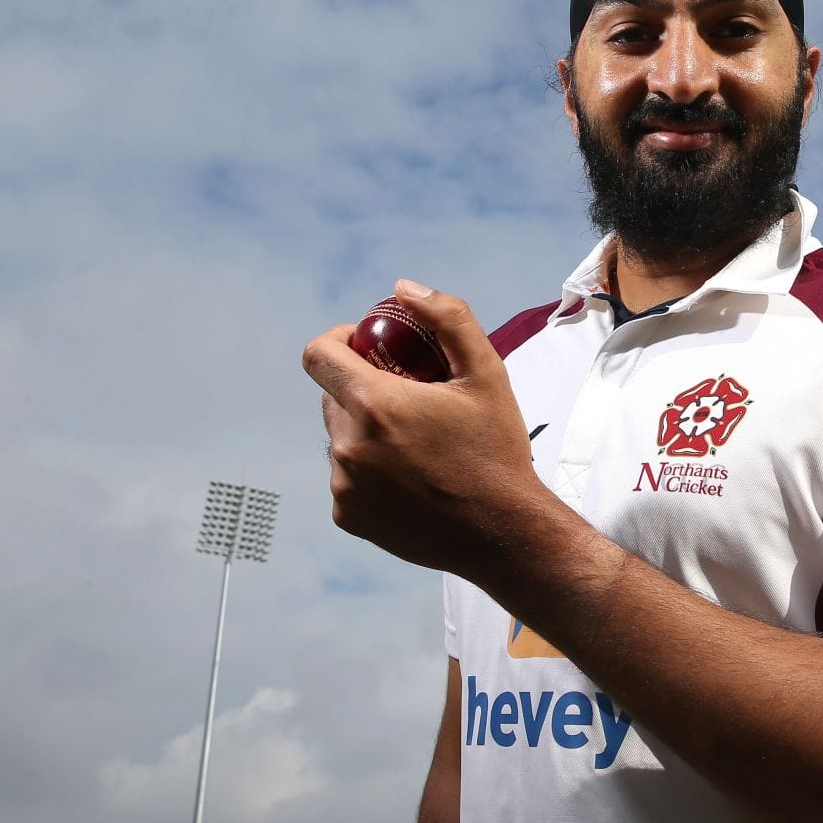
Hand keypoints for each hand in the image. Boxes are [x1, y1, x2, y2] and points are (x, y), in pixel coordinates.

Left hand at [303, 280, 547, 577]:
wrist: (504, 532)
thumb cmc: (497, 451)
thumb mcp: (487, 374)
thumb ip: (448, 319)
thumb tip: (404, 290)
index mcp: (375, 405)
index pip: (318, 355)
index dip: (336, 341)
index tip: (364, 345)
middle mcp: (348, 447)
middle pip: (332, 397)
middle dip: (361, 388)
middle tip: (408, 397)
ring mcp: (345, 486)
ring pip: (341, 439)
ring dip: (366, 431)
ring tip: (415, 443)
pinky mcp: (348, 518)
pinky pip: (347, 479)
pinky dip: (369, 471)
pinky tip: (410, 478)